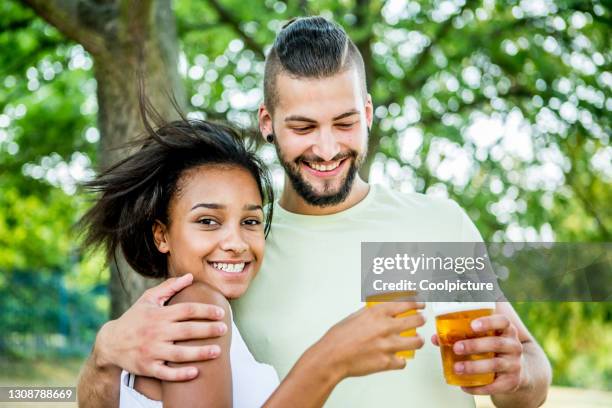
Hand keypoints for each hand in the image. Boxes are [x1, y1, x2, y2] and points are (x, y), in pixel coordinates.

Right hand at [95, 273, 227, 380]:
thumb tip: (190, 276)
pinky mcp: (147, 367)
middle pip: (187, 331)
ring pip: (179, 354)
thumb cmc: (134, 318)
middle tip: (224, 329)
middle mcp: (156, 332)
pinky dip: (180, 374)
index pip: (186, 310)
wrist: (110, 343)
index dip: (205, 310)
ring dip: (200, 353)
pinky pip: (166, 373)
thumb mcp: (148, 299)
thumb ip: (170, 287)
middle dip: (208, 329)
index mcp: (159, 315)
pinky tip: (195, 372)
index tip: (221, 312)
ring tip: (218, 351)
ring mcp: (151, 351)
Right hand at [315, 301, 425, 379]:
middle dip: (421, 319)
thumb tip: (381, 312)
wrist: (332, 357)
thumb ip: (371, 314)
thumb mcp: (355, 316)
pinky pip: (403, 362)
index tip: (421, 303)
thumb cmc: (339, 338)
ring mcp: (389, 345)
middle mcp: (386, 327)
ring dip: (418, 340)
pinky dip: (400, 360)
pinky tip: (397, 358)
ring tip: (416, 340)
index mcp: (378, 313)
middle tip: (421, 319)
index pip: (406, 303)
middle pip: (417, 320)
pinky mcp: (387, 362)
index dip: (418, 302)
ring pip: (417, 341)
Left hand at [431, 313, 523, 394]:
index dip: (488, 322)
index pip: (503, 321)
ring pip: (496, 364)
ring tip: (457, 368)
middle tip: (456, 348)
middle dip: (474, 345)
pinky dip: (479, 387)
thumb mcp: (484, 338)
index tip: (472, 325)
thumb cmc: (493, 348)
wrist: (516, 369)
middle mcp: (513, 345)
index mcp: (506, 330)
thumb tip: (436, 338)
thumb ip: (462, 335)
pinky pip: (496, 386)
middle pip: (496, 343)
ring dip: (474, 366)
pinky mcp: (512, 381)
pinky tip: (465, 386)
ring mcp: (514, 364)